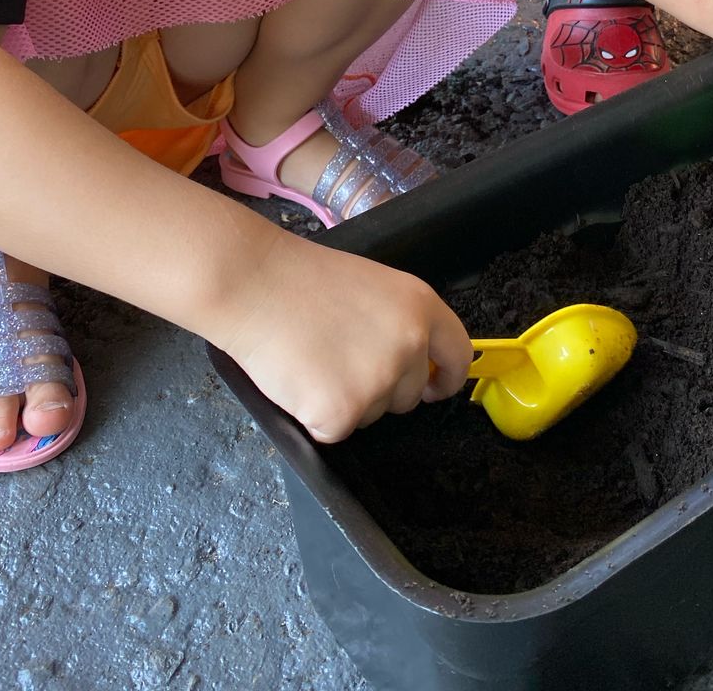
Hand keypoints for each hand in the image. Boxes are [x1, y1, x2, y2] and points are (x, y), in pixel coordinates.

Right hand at [215, 231, 473, 442]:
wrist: (255, 284)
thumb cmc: (302, 280)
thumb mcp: (374, 287)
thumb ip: (402, 322)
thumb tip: (420, 363)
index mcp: (421, 307)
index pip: (458, 355)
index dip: (449, 378)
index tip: (437, 388)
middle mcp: (410, 345)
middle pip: (411, 394)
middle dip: (381, 388)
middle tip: (340, 358)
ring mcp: (379, 382)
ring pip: (373, 415)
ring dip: (346, 401)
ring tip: (314, 360)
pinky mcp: (342, 413)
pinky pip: (336, 431)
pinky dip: (315, 417)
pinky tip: (299, 381)